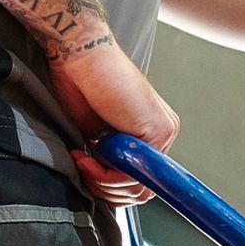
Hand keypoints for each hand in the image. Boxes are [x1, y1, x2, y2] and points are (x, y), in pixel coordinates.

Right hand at [48, 31, 180, 204]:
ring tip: (83, 158)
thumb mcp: (94, 136)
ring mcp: (164, 132)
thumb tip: (104, 189)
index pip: (140, 183)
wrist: (80, 54)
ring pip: (138, 187)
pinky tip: (89, 153)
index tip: (85, 173)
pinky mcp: (157, 130)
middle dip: (105, 189)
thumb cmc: (81, 86)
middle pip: (141, 191)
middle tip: (82, 167)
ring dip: (102, 181)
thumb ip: (106, 161)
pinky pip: (134, 174)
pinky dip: (106, 173)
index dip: (109, 189)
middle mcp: (162, 134)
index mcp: (150, 136)